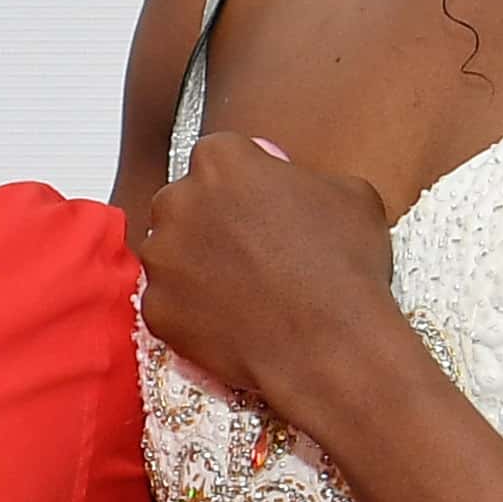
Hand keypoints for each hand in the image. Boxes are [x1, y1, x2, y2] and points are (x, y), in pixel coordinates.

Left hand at [128, 130, 399, 425]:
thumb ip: (303, 177)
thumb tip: (285, 178)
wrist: (329, 345)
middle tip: (249, 249)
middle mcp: (177, 201)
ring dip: (196, 264)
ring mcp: (160, 257)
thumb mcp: (349, 195)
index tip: (260, 203)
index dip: (243, 181)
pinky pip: (169, 302)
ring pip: (170, 252)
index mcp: (222, 161)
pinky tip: (230, 320)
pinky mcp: (154, 307)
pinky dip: (192, 310)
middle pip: (185, 201)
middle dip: (210, 220)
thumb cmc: (345, 265)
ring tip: (242, 289)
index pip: (220, 156)